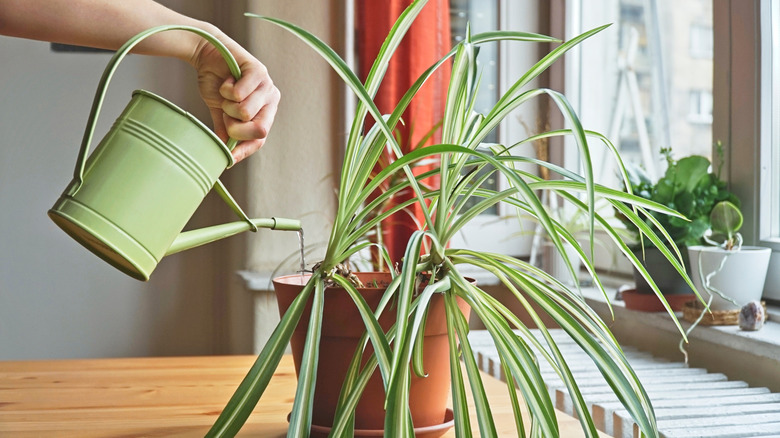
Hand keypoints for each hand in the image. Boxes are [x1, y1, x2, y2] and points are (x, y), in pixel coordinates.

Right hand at [189, 31, 279, 163]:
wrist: (206, 55)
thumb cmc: (216, 83)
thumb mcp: (221, 113)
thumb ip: (227, 131)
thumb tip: (227, 156)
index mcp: (266, 112)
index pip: (260, 139)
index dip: (245, 149)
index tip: (229, 157)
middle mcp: (272, 99)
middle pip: (257, 130)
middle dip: (234, 126)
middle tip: (225, 111)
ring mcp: (267, 85)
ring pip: (245, 113)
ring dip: (227, 105)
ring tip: (226, 92)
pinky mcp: (258, 71)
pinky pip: (239, 94)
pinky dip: (226, 90)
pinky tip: (227, 80)